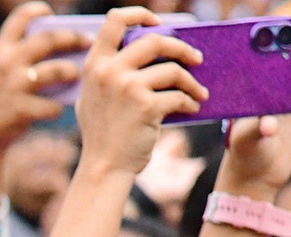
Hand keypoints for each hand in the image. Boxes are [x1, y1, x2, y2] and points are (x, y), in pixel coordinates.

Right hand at [0, 2, 90, 161]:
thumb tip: (65, 47)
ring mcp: (13, 86)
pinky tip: (56, 110)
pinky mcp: (19, 110)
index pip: (21, 16)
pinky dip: (57, 108)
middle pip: (49, 39)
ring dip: (72, 71)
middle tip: (89, 41)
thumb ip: (21, 57)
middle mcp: (5, 63)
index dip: (39, 10)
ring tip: (76, 74)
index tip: (52, 14)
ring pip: (56, 71)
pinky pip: (51, 105)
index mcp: (0, 50)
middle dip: (74, 37)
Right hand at [76, 7, 207, 177]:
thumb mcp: (92, 97)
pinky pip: (178, 95)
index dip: (140, 15)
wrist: (104, 167)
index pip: (115, 21)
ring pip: (172, 70)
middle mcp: (109, 73)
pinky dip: (189, 102)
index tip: (159, 24)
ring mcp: (127, 89)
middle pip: (154, 41)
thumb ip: (107, 72)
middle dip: (181, 48)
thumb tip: (138, 47)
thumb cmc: (102, 135)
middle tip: (195, 58)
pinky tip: (192, 109)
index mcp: (95, 66)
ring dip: (191, 81)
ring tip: (199, 91)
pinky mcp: (146, 106)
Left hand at [217, 24, 290, 198]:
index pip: (257, 53)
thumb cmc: (242, 156)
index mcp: (247, 88)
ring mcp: (286, 92)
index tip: (280, 23)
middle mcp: (265, 86)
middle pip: (283, 51)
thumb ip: (256, 130)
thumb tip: (270, 125)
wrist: (256, 176)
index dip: (268, 33)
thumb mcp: (244, 142)